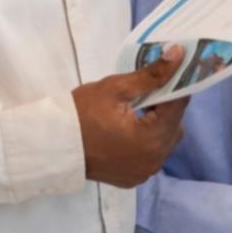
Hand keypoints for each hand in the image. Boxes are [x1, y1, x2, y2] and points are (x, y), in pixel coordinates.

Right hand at [71, 46, 188, 187]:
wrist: (52, 145)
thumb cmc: (81, 114)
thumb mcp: (115, 88)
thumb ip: (151, 74)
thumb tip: (178, 53)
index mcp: (152, 138)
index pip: (179, 105)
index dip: (178, 84)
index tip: (174, 71)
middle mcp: (154, 160)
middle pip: (176, 124)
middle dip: (167, 105)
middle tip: (148, 91)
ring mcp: (144, 172)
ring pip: (166, 141)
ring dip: (159, 124)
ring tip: (138, 109)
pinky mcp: (134, 178)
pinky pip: (152, 155)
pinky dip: (148, 141)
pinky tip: (131, 129)